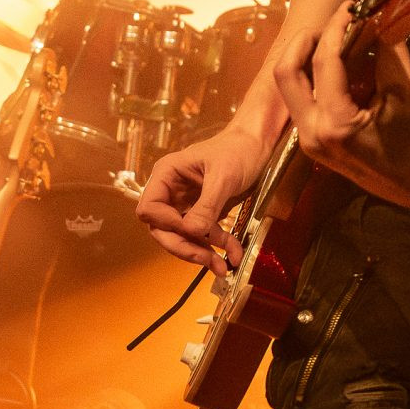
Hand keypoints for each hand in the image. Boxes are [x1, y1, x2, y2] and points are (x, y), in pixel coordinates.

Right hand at [137, 126, 272, 275]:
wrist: (259, 144)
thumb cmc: (239, 149)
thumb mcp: (223, 176)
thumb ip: (207, 204)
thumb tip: (192, 232)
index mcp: (166, 175)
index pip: (149, 209)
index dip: (166, 224)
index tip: (189, 230)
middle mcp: (170, 191)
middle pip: (164, 229)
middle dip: (185, 247)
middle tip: (208, 260)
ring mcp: (185, 203)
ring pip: (183, 236)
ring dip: (202, 252)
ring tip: (223, 265)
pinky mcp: (202, 212)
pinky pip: (202, 234)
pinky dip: (216, 245)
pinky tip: (232, 253)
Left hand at [273, 4, 409, 209]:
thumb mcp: (406, 92)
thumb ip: (386, 52)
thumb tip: (375, 17)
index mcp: (335, 124)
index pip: (324, 61)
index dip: (337, 26)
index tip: (351, 5)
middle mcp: (311, 133)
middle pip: (287, 73)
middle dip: (306, 40)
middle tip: (333, 22)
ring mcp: (307, 140)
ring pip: (290, 86)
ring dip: (308, 56)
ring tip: (338, 37)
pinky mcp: (311, 141)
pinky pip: (303, 99)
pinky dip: (316, 75)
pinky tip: (342, 62)